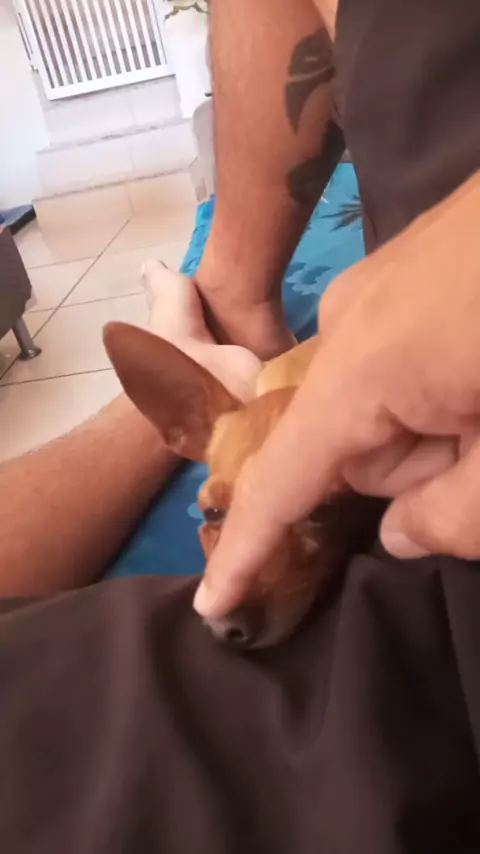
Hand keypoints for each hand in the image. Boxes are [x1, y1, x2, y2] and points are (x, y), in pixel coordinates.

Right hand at [194, 170, 479, 620]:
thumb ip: (453, 515)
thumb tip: (396, 532)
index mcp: (362, 367)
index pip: (281, 478)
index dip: (248, 548)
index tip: (216, 603)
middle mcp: (345, 320)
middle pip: (340, 438)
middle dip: (404, 465)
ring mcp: (376, 282)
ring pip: (373, 395)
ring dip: (427, 421)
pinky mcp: (407, 263)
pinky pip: (392, 352)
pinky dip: (431, 379)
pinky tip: (478, 360)